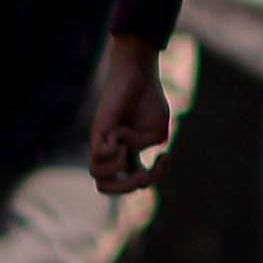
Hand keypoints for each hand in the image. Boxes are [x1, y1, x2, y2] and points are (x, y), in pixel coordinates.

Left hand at [88, 36, 170, 193]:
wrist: (137, 74)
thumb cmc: (148, 100)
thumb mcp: (157, 129)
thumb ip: (145, 145)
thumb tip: (124, 150)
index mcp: (130, 155)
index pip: (134, 183)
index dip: (155, 178)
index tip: (165, 156)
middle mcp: (113, 152)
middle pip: (106, 187)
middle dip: (128, 187)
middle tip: (144, 172)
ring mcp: (102, 142)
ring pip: (97, 175)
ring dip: (119, 168)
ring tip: (127, 149)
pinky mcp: (98, 130)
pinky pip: (100, 153)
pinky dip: (116, 149)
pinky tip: (121, 132)